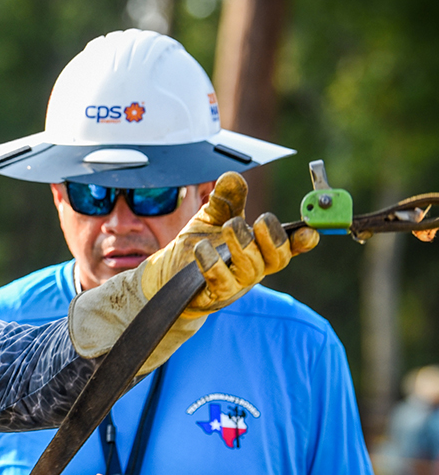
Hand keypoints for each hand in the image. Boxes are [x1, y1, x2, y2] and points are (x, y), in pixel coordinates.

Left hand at [68, 171, 318, 372]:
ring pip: (252, 270)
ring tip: (228, 227)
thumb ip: (225, 201)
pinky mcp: (214, 296)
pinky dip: (213, 265)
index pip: (289, 246)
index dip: (303, 241)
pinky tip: (201, 249)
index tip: (308, 231)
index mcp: (259, 249)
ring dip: (243, 246)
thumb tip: (232, 177)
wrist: (166, 274)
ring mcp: (236, 285)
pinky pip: (221, 283)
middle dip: (271, 238)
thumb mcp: (211, 219)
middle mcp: (253, 269)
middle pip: (276, 259)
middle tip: (257, 220)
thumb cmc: (197, 246)